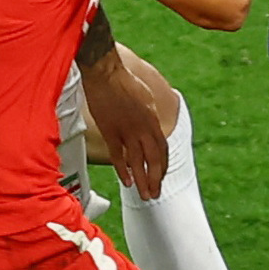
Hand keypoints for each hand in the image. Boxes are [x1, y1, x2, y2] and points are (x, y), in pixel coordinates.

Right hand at [79, 49, 169, 200]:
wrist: (105, 73)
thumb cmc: (124, 82)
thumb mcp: (146, 98)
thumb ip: (150, 115)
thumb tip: (153, 126)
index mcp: (152, 119)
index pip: (162, 148)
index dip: (162, 166)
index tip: (161, 177)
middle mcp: (143, 128)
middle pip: (153, 159)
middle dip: (156, 179)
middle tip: (155, 194)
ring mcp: (127, 131)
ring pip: (138, 161)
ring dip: (143, 180)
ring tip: (144, 195)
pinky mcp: (110, 132)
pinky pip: (119, 155)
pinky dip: (123, 170)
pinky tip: (127, 182)